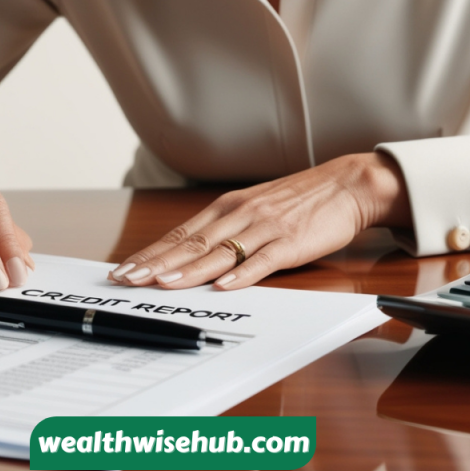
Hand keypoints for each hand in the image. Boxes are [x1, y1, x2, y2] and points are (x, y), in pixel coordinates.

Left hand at [110, 152, 410, 289]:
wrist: (345, 185)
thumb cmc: (298, 201)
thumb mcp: (253, 209)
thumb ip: (224, 230)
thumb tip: (187, 254)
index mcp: (227, 208)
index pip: (179, 234)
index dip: (150, 253)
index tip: (123, 269)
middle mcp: (240, 214)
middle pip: (190, 243)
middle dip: (156, 263)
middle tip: (127, 279)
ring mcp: (264, 228)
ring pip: (219, 252)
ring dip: (187, 270)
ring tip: (161, 284)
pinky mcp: (290, 241)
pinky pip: (262, 260)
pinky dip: (241, 274)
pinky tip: (222, 285)